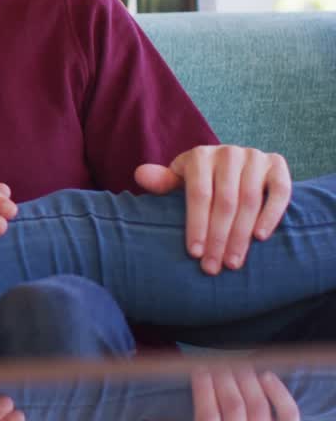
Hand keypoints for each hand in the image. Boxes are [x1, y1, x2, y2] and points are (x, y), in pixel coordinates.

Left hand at [134, 145, 291, 274]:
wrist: (234, 164)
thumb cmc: (200, 178)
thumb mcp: (180, 179)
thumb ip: (163, 181)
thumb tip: (141, 176)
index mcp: (199, 156)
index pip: (199, 195)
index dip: (197, 225)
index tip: (195, 254)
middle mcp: (228, 153)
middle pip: (225, 202)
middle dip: (219, 238)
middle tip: (214, 267)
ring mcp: (255, 157)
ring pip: (250, 200)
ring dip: (242, 235)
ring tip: (233, 262)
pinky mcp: (277, 164)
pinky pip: (279, 191)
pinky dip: (271, 214)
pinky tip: (260, 238)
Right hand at [192, 365, 297, 420]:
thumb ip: (195, 415)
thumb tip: (182, 397)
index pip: (207, 414)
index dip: (202, 388)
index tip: (198, 369)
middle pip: (233, 404)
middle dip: (223, 378)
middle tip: (217, 360)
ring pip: (258, 405)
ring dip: (246, 380)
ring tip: (238, 364)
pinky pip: (288, 413)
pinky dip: (279, 393)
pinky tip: (266, 376)